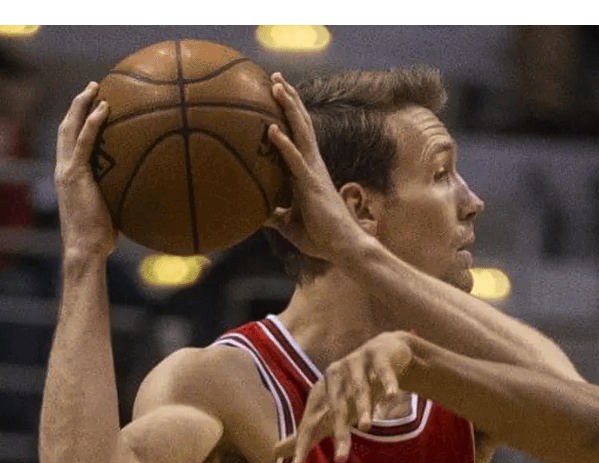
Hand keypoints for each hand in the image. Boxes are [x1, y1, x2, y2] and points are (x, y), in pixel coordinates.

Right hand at [54, 82, 115, 259]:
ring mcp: (66, 170)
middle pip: (67, 127)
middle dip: (77, 105)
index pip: (71, 142)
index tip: (91, 106)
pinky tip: (104, 108)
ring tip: (95, 87)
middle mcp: (63, 168)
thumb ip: (118, 197)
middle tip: (92, 87)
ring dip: (81, 105)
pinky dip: (93, 123)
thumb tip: (143, 195)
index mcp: (68, 176)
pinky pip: (84, 142)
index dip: (78, 122)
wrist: (85, 249)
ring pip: (70, 128)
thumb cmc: (100, 240)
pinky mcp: (74, 175)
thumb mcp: (110, 212)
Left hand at [263, 73, 371, 265]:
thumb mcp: (290, 225)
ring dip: (288, 108)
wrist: (343, 248)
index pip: (300, 135)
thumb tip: (256, 215)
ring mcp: (313, 173)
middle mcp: (313, 165)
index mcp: (309, 171)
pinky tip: (271, 129)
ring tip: (276, 86)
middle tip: (275, 78)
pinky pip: (295, 161)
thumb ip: (274, 215)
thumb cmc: (321, 238)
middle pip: (302, 125)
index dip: (290, 113)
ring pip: (301, 133)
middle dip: (289, 100)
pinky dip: (283, 144)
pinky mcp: (311, 185)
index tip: (278, 93)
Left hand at [272, 331, 414, 462]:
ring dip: (363, 407)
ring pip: (359, 390)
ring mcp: (357, 364)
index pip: (310, 420)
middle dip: (339, 432)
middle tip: (340, 459)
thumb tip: (276, 453)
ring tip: (366, 427)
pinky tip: (391, 396)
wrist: (385, 352)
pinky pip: (383, 371)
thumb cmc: (355, 386)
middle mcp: (335, 376)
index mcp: (322, 390)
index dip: (303, 442)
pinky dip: (387, 382)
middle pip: (336, 408)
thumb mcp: (333, 408)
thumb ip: (310, 430)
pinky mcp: (379, 356)